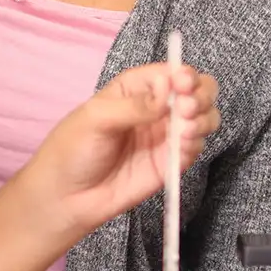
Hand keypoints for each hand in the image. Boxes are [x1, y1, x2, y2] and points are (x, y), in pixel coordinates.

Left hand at [18, 63, 217, 236]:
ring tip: (186, 130)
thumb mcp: (96, 118)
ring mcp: (165, 136)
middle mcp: (157, 109)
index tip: (183, 86)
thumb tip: (168, 91)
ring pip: (204, 118)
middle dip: (201, 96)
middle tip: (187, 110)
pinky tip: (182, 146)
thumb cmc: (72, 149)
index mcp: (137, 88)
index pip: (173, 72)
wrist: (65, 198)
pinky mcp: (170, 163)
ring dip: (204, 120)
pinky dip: (196, 143)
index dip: (186, 76)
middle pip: (198, 92)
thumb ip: (134, 105)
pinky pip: (195, 148)